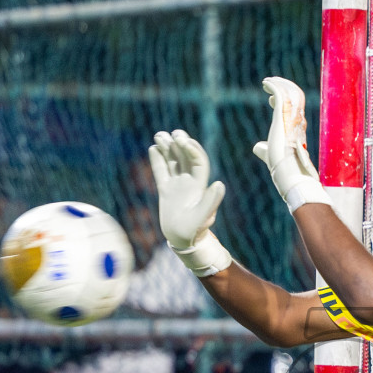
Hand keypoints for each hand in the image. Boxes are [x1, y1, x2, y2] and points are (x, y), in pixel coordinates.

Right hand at [148, 129, 231, 276]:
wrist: (182, 240)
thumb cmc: (195, 230)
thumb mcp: (203, 216)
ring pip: (172, 161)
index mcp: (199, 185)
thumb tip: (220, 183)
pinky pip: (161, 172)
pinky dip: (157, 160)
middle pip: (185, 157)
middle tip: (173, 133)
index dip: (192, 149)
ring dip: (167, 148)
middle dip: (180, 144)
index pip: (198, 161)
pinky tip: (153, 148)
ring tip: (159, 135)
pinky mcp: (166, 191)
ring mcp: (177, 185)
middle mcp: (189, 182)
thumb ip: (211, 201)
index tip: (183, 141)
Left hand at [252, 77, 329, 212]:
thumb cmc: (282, 168)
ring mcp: (291, 118)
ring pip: (290, 92)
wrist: (289, 173)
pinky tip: (265, 84)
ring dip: (278, 83)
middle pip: (295, 95)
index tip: (271, 98)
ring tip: (268, 81)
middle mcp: (296, 121)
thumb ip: (265, 149)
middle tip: (272, 82)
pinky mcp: (283, 117)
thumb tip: (257, 147)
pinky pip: (281, 94)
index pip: (294, 107)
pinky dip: (273, 86)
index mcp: (296, 128)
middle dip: (284, 86)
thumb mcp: (272, 154)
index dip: (284, 99)